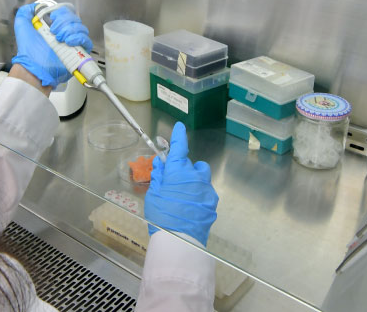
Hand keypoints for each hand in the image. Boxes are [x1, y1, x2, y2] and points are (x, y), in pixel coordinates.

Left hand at [11, 3, 92, 87]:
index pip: (66, 12)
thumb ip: (25, 12)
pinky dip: (78, 38)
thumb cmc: (28, 50)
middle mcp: (65, 34)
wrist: (34, 67)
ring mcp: (73, 43)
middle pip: (75, 19)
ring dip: (70, 30)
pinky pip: (86, 41)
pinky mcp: (79, 53)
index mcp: (55, 27)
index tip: (52, 18)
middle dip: (64, 22)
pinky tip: (68, 42)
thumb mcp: (22, 26)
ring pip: (81, 28)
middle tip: (53, 32)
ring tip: (59, 39)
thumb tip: (36, 5)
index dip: (61, 12)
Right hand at [144, 122, 218, 245]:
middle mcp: (196, 176)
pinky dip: (198, 195)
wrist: (179, 241)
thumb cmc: (161, 215)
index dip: (178, 136)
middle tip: (171, 183)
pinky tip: (189, 208)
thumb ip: (159, 176)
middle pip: (191, 165)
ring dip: (193, 181)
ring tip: (182, 197)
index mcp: (179, 171)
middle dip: (183, 170)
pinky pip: (205, 192)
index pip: (180, 148)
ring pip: (201, 177)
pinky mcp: (213, 202)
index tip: (180, 127)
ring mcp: (207, 189)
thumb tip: (162, 163)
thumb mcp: (153, 194)